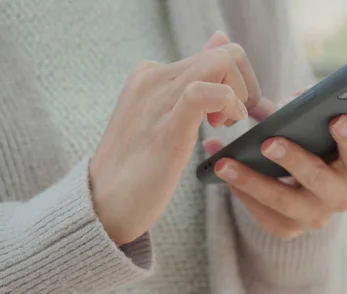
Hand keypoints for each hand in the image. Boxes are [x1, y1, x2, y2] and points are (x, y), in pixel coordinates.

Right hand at [90, 32, 261, 244]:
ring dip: (239, 95)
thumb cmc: (138, 165)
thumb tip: (219, 39)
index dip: (236, 80)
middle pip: (224, 54)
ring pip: (219, 64)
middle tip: (232, 119)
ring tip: (225, 125)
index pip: (214, 53)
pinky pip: (203, 93)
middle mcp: (151, 77)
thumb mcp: (166, 114)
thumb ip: (193, 79)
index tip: (231, 111)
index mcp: (150, 74)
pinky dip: (227, 103)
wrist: (102, 202)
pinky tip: (225, 124)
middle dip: (244, 85)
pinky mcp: (165, 127)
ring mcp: (156, 99)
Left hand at [203, 94, 346, 239]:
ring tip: (225, 163)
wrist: (303, 188)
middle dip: (293, 160)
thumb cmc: (311, 146)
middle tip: (268, 143)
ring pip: (283, 202)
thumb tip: (289, 102)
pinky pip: (263, 214)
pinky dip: (242, 192)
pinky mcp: (289, 230)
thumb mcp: (314, 129)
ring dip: (252, 181)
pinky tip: (223, 173)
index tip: (337, 119)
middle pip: (318, 180)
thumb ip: (306, 112)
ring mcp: (315, 218)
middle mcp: (341, 198)